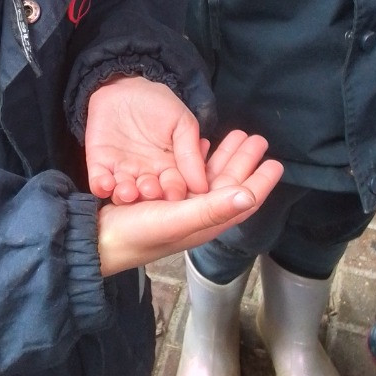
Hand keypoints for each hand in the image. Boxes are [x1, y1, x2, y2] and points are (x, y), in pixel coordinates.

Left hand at [85, 76, 207, 203]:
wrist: (125, 86)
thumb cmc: (158, 105)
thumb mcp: (182, 123)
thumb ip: (190, 152)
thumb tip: (203, 186)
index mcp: (170, 169)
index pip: (175, 188)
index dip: (175, 193)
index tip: (176, 195)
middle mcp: (147, 175)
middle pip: (149, 194)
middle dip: (149, 195)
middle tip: (151, 190)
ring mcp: (123, 171)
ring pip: (124, 192)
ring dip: (125, 195)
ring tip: (128, 191)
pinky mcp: (100, 164)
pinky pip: (99, 180)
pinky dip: (101, 186)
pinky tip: (105, 185)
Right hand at [97, 130, 283, 275]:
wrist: (99, 240)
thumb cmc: (137, 234)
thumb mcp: (177, 220)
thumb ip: (212, 209)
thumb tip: (250, 196)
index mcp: (206, 221)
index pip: (242, 200)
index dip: (260, 183)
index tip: (276, 163)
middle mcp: (197, 213)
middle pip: (229, 183)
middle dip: (243, 161)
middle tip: (256, 138)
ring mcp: (180, 205)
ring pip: (210, 176)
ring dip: (223, 156)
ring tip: (236, 135)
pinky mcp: (163, 196)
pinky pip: (188, 173)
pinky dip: (197, 158)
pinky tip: (200, 144)